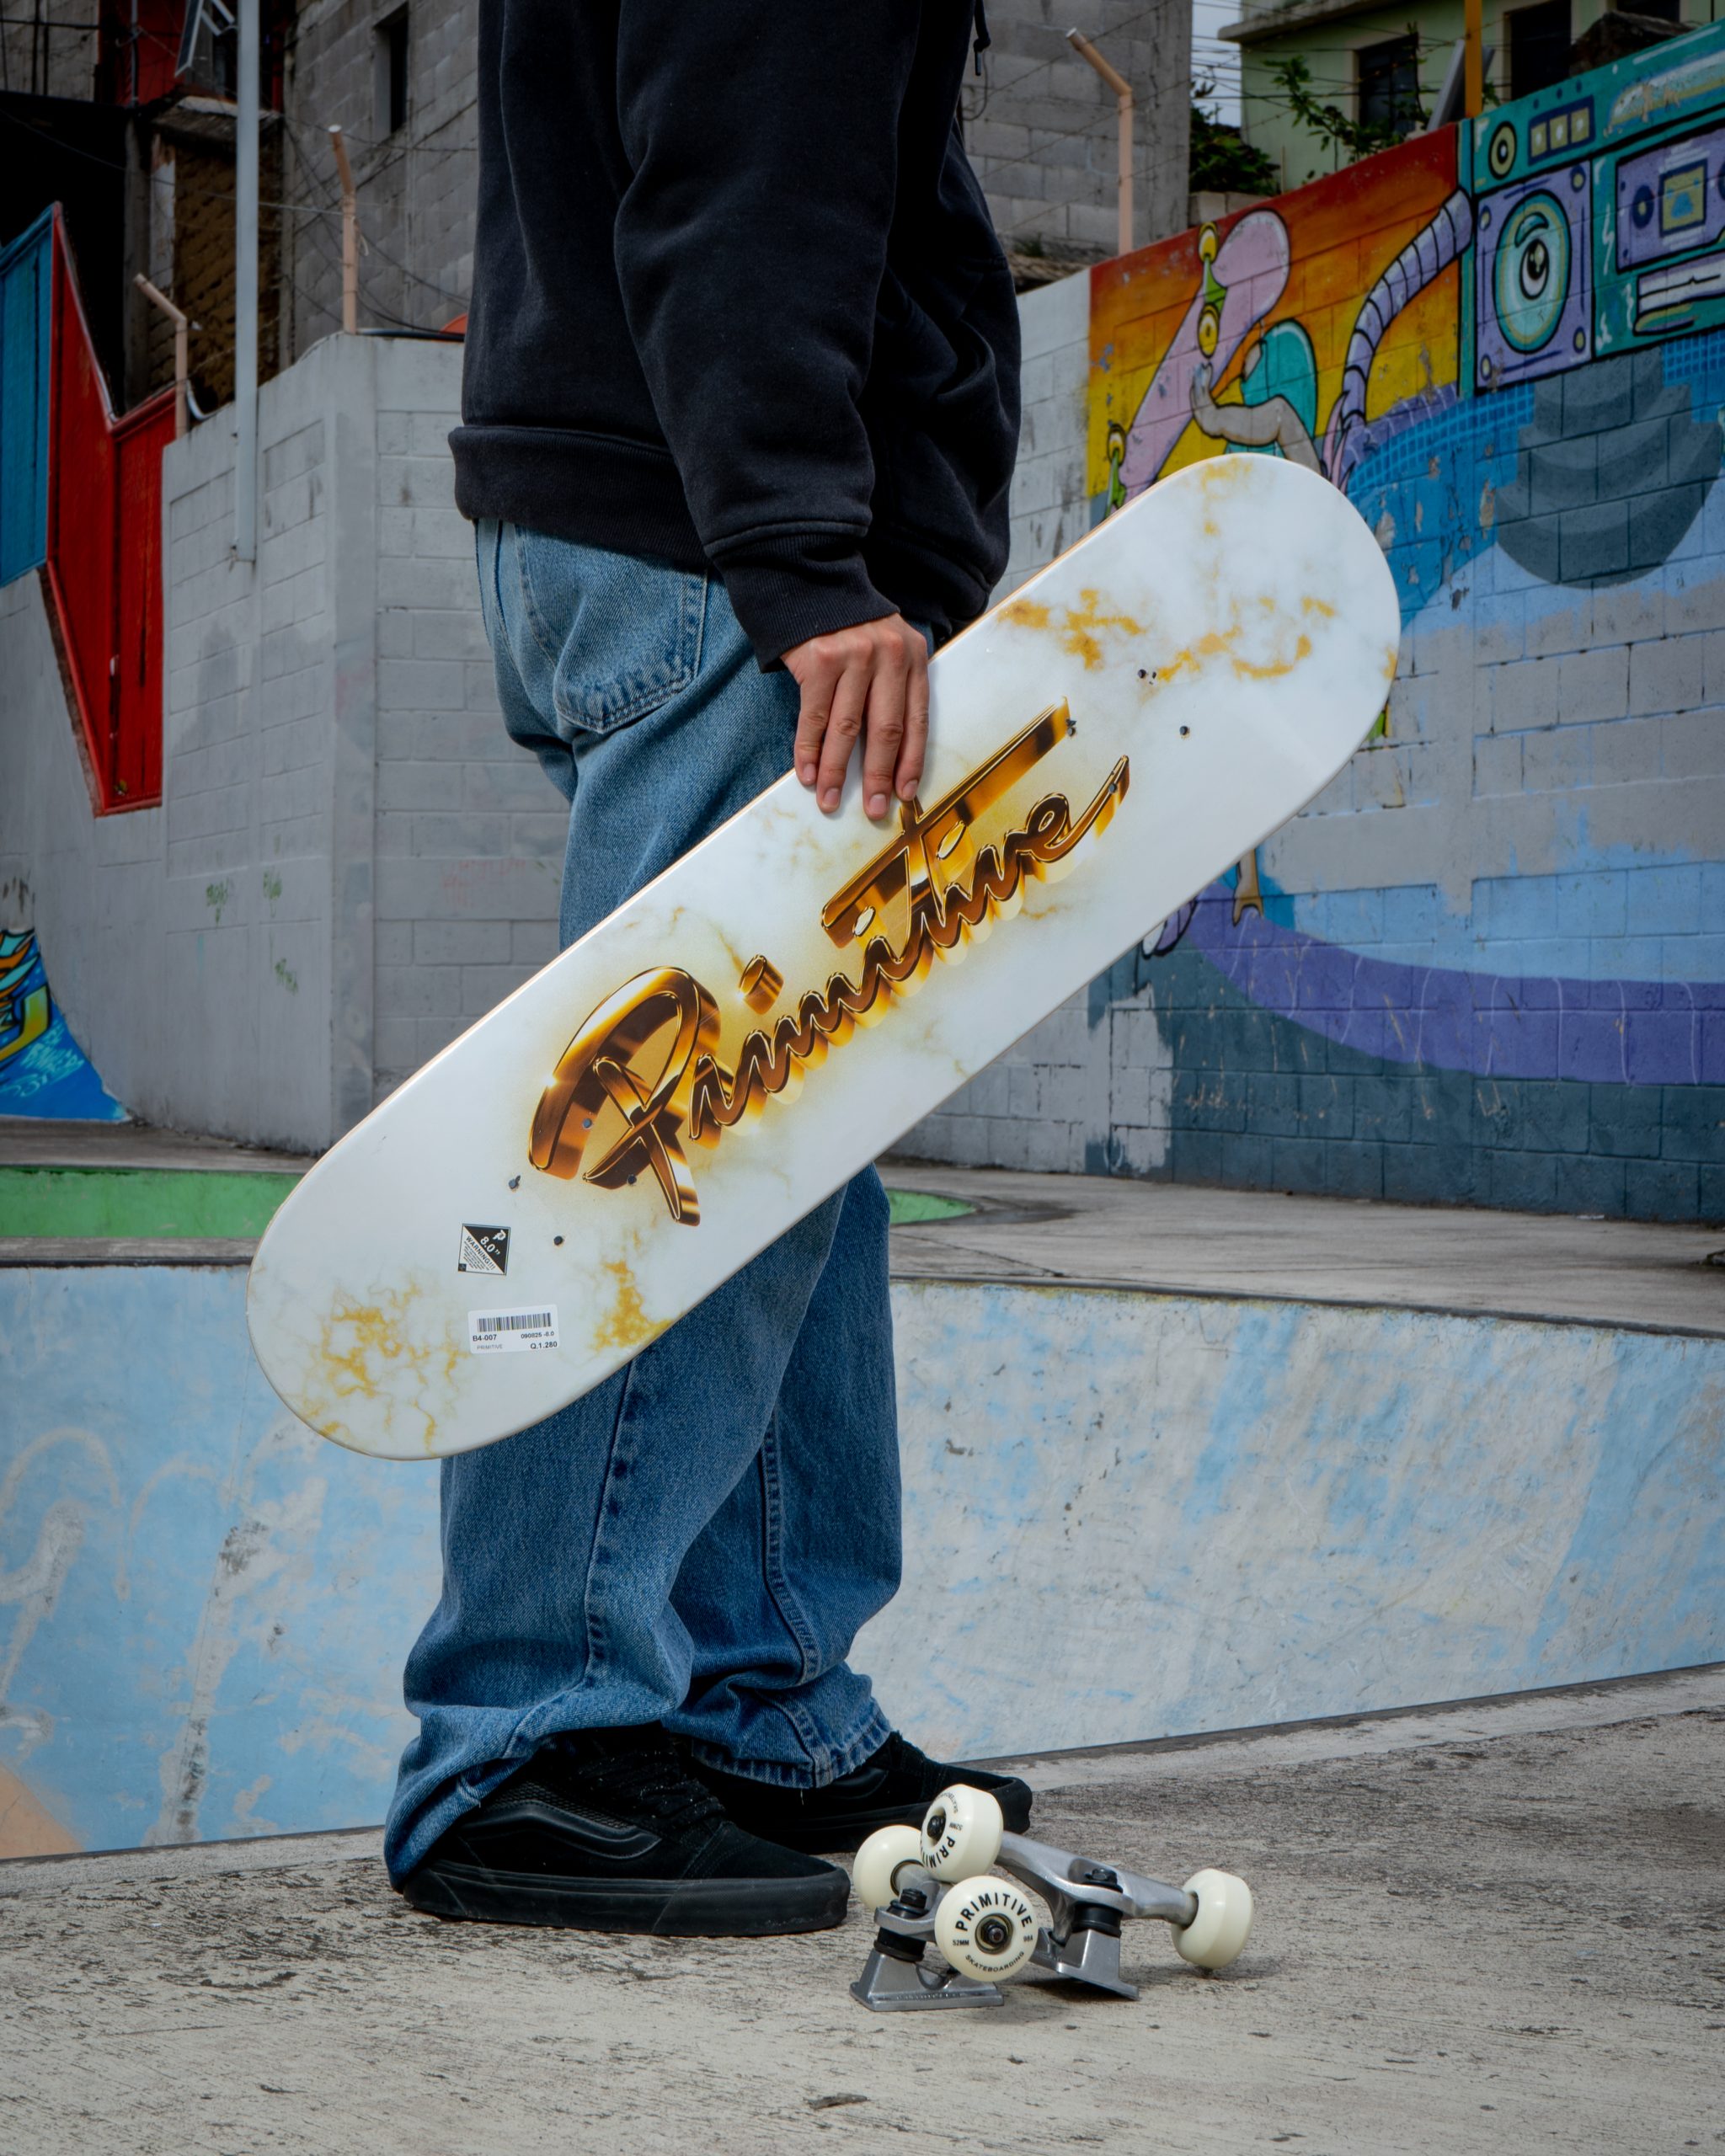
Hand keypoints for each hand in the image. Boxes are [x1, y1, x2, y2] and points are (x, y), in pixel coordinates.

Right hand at [783, 614, 928, 820]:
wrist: (811, 584)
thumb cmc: (850, 627)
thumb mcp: (887, 646)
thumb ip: (894, 687)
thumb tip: (888, 754)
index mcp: (912, 657)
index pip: (917, 720)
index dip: (911, 762)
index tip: (905, 794)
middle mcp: (889, 656)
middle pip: (886, 730)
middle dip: (878, 776)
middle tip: (873, 809)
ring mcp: (854, 656)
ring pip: (846, 728)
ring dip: (835, 771)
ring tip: (829, 800)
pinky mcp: (820, 660)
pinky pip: (814, 717)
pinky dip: (809, 750)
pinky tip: (807, 773)